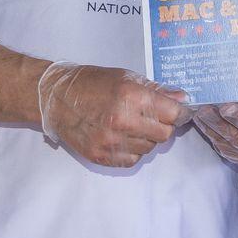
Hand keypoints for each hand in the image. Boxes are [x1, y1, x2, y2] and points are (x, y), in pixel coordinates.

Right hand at [37, 63, 187, 166]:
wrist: (56, 98)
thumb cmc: (91, 83)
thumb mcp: (126, 77)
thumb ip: (156, 90)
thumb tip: (181, 98)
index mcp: (131, 97)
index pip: (172, 113)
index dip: (179, 112)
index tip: (179, 112)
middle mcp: (123, 121)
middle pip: (164, 134)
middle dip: (163, 125)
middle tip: (152, 117)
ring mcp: (111, 142)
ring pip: (150, 148)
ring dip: (147, 138)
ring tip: (132, 125)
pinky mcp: (101, 156)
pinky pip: (132, 160)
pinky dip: (133, 150)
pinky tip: (123, 137)